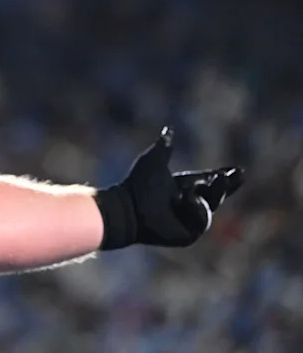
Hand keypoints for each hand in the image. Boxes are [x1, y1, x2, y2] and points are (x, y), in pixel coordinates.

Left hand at [94, 127, 243, 249]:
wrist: (128, 206)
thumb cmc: (137, 184)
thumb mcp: (154, 161)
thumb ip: (164, 146)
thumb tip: (167, 130)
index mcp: (183, 187)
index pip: (208, 181)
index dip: (223, 177)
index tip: (237, 170)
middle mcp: (188, 204)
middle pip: (215, 194)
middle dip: (225, 185)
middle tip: (233, 174)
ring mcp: (189, 220)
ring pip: (210, 206)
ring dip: (211, 193)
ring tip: (207, 182)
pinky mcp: (188, 234)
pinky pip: (202, 220)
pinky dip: (197, 207)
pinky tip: (189, 199)